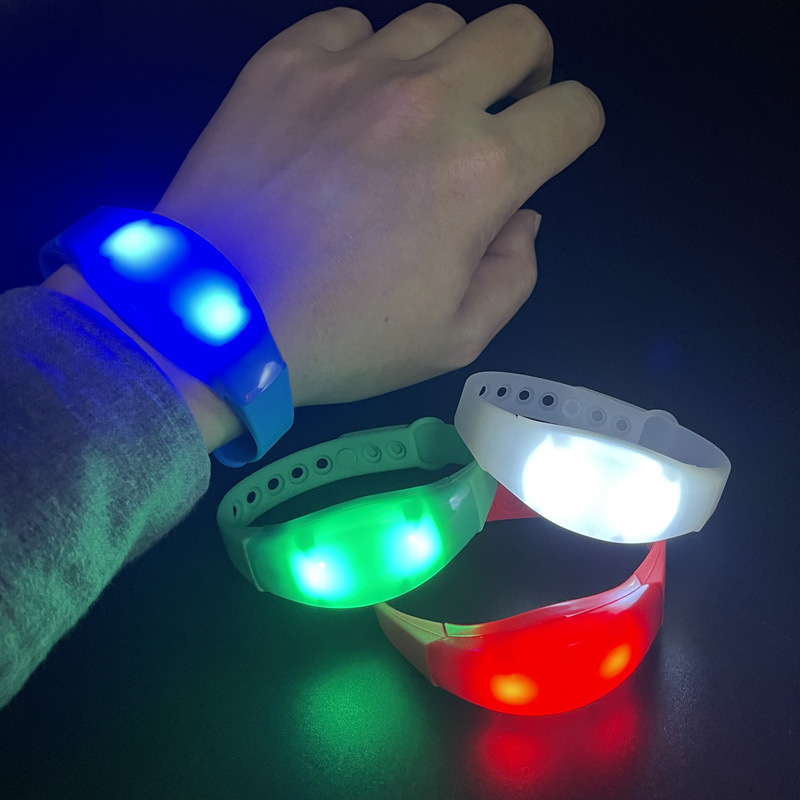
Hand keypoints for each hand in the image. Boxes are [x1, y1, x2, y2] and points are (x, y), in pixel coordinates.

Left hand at [154, 3, 604, 407]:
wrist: (215, 320)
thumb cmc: (341, 340)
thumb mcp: (453, 339)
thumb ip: (512, 275)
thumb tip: (522, 218)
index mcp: (482, 171)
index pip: (573, 112)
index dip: (575, 129)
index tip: (550, 148)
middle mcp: (428, 101)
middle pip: (517, 32)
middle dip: (528, 68)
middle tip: (498, 108)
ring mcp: (351, 71)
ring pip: (435, 21)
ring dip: (446, 62)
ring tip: (415, 110)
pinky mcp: (285, 62)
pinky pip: (348, 25)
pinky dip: (363, 55)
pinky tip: (345, 101)